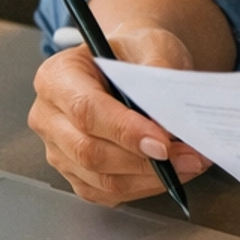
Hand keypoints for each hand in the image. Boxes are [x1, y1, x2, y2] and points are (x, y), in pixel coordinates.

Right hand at [29, 26, 211, 205]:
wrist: (129, 66)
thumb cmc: (133, 54)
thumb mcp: (152, 45)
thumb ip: (159, 74)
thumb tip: (167, 119)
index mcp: (57, 76)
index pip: (86, 110)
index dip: (125, 131)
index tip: (163, 143)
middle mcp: (49, 116)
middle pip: (89, 152)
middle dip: (145, 161)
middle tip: (189, 156)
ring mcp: (58, 150)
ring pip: (101, 179)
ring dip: (151, 178)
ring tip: (190, 162)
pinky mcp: (76, 174)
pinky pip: (109, 193)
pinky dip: (146, 187)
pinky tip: (173, 173)